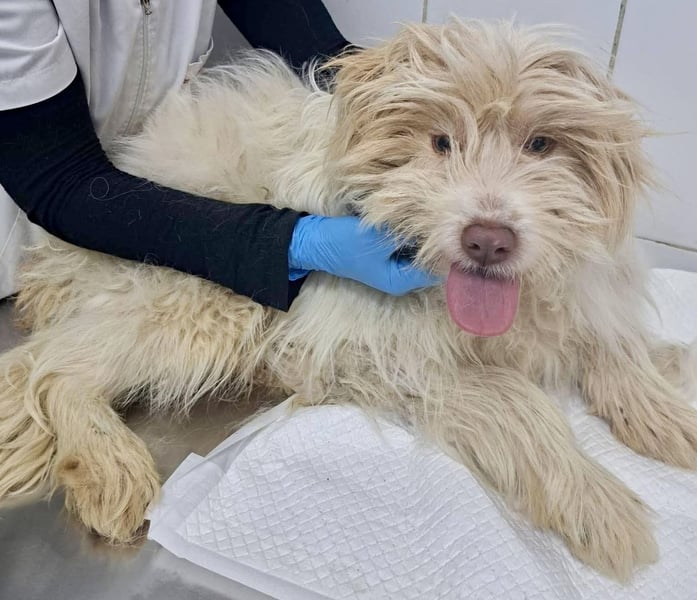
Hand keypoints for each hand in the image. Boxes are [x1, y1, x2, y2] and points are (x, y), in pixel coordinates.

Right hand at [288, 215, 442, 294]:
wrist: (314, 239)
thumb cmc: (344, 242)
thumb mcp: (378, 238)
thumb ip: (408, 236)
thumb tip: (438, 228)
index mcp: (401, 281)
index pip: (436, 269)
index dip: (446, 249)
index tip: (454, 228)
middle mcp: (401, 276)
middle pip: (429, 258)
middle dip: (435, 239)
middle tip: (446, 214)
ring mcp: (393, 263)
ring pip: (418, 247)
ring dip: (422, 232)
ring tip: (433, 210)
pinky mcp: (387, 250)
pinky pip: (406, 241)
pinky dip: (410, 229)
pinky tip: (416, 212)